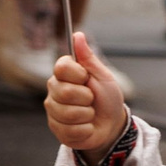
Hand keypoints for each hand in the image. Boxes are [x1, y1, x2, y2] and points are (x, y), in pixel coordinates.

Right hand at [46, 31, 130, 154]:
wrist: (111, 125)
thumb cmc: (107, 98)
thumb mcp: (102, 75)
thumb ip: (88, 57)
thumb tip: (78, 35)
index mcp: (64, 74)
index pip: (61, 67)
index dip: (78, 74)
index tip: (87, 78)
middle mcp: (54, 90)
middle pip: (65, 92)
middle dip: (86, 97)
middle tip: (91, 99)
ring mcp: (53, 111)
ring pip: (68, 113)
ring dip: (87, 115)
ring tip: (89, 114)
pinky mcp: (56, 129)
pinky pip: (71, 130)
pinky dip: (86, 129)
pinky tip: (86, 127)